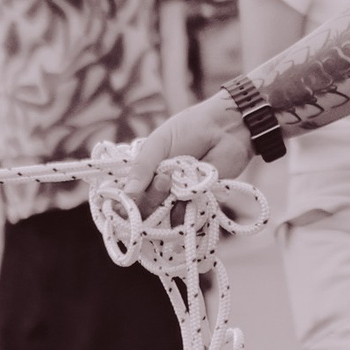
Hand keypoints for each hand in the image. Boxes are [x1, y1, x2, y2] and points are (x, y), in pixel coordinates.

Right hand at [116, 90, 247, 207]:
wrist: (228, 129)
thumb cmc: (191, 128)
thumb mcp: (159, 142)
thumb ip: (142, 167)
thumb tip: (127, 195)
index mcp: (143, 173)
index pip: (125, 197)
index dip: (121, 204)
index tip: (121, 205)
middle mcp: (156, 189)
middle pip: (140, 212)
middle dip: (148, 199)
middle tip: (164, 179)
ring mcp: (175, 199)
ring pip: (160, 219)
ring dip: (163, 205)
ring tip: (174, 181)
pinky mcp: (196, 205)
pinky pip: (182, 221)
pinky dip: (183, 213)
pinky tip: (189, 195)